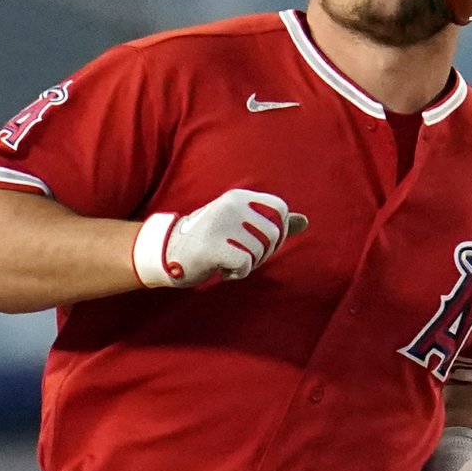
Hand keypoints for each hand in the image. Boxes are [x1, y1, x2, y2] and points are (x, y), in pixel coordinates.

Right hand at [135, 188, 305, 288]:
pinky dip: (237, 273)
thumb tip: (305, 221)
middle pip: (273, 234)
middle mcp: (232, 206)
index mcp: (239, 197)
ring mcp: (221, 225)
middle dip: (263, 253)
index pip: (279, 209)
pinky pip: (244, 265)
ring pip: (259, 252)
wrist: (166, 252)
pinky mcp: (213, 246)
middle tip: (243, 258)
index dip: (278, 232)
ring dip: (248, 265)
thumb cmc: (208, 240)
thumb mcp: (239, 225)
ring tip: (228, 263)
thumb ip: (271, 222)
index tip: (261, 243)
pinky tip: (222, 270)